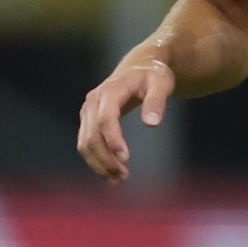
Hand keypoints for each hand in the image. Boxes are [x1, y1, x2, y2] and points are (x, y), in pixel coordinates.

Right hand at [77, 55, 175, 182]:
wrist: (140, 66)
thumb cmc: (153, 74)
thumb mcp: (161, 83)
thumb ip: (157, 101)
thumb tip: (151, 124)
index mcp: (111, 90)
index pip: (106, 118)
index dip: (113, 140)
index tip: (125, 159)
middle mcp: (94, 101)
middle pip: (91, 135)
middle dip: (105, 159)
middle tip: (124, 177)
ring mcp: (88, 111)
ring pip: (85, 143)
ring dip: (99, 164)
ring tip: (119, 180)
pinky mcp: (88, 120)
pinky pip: (87, 144)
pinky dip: (96, 161)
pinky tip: (112, 174)